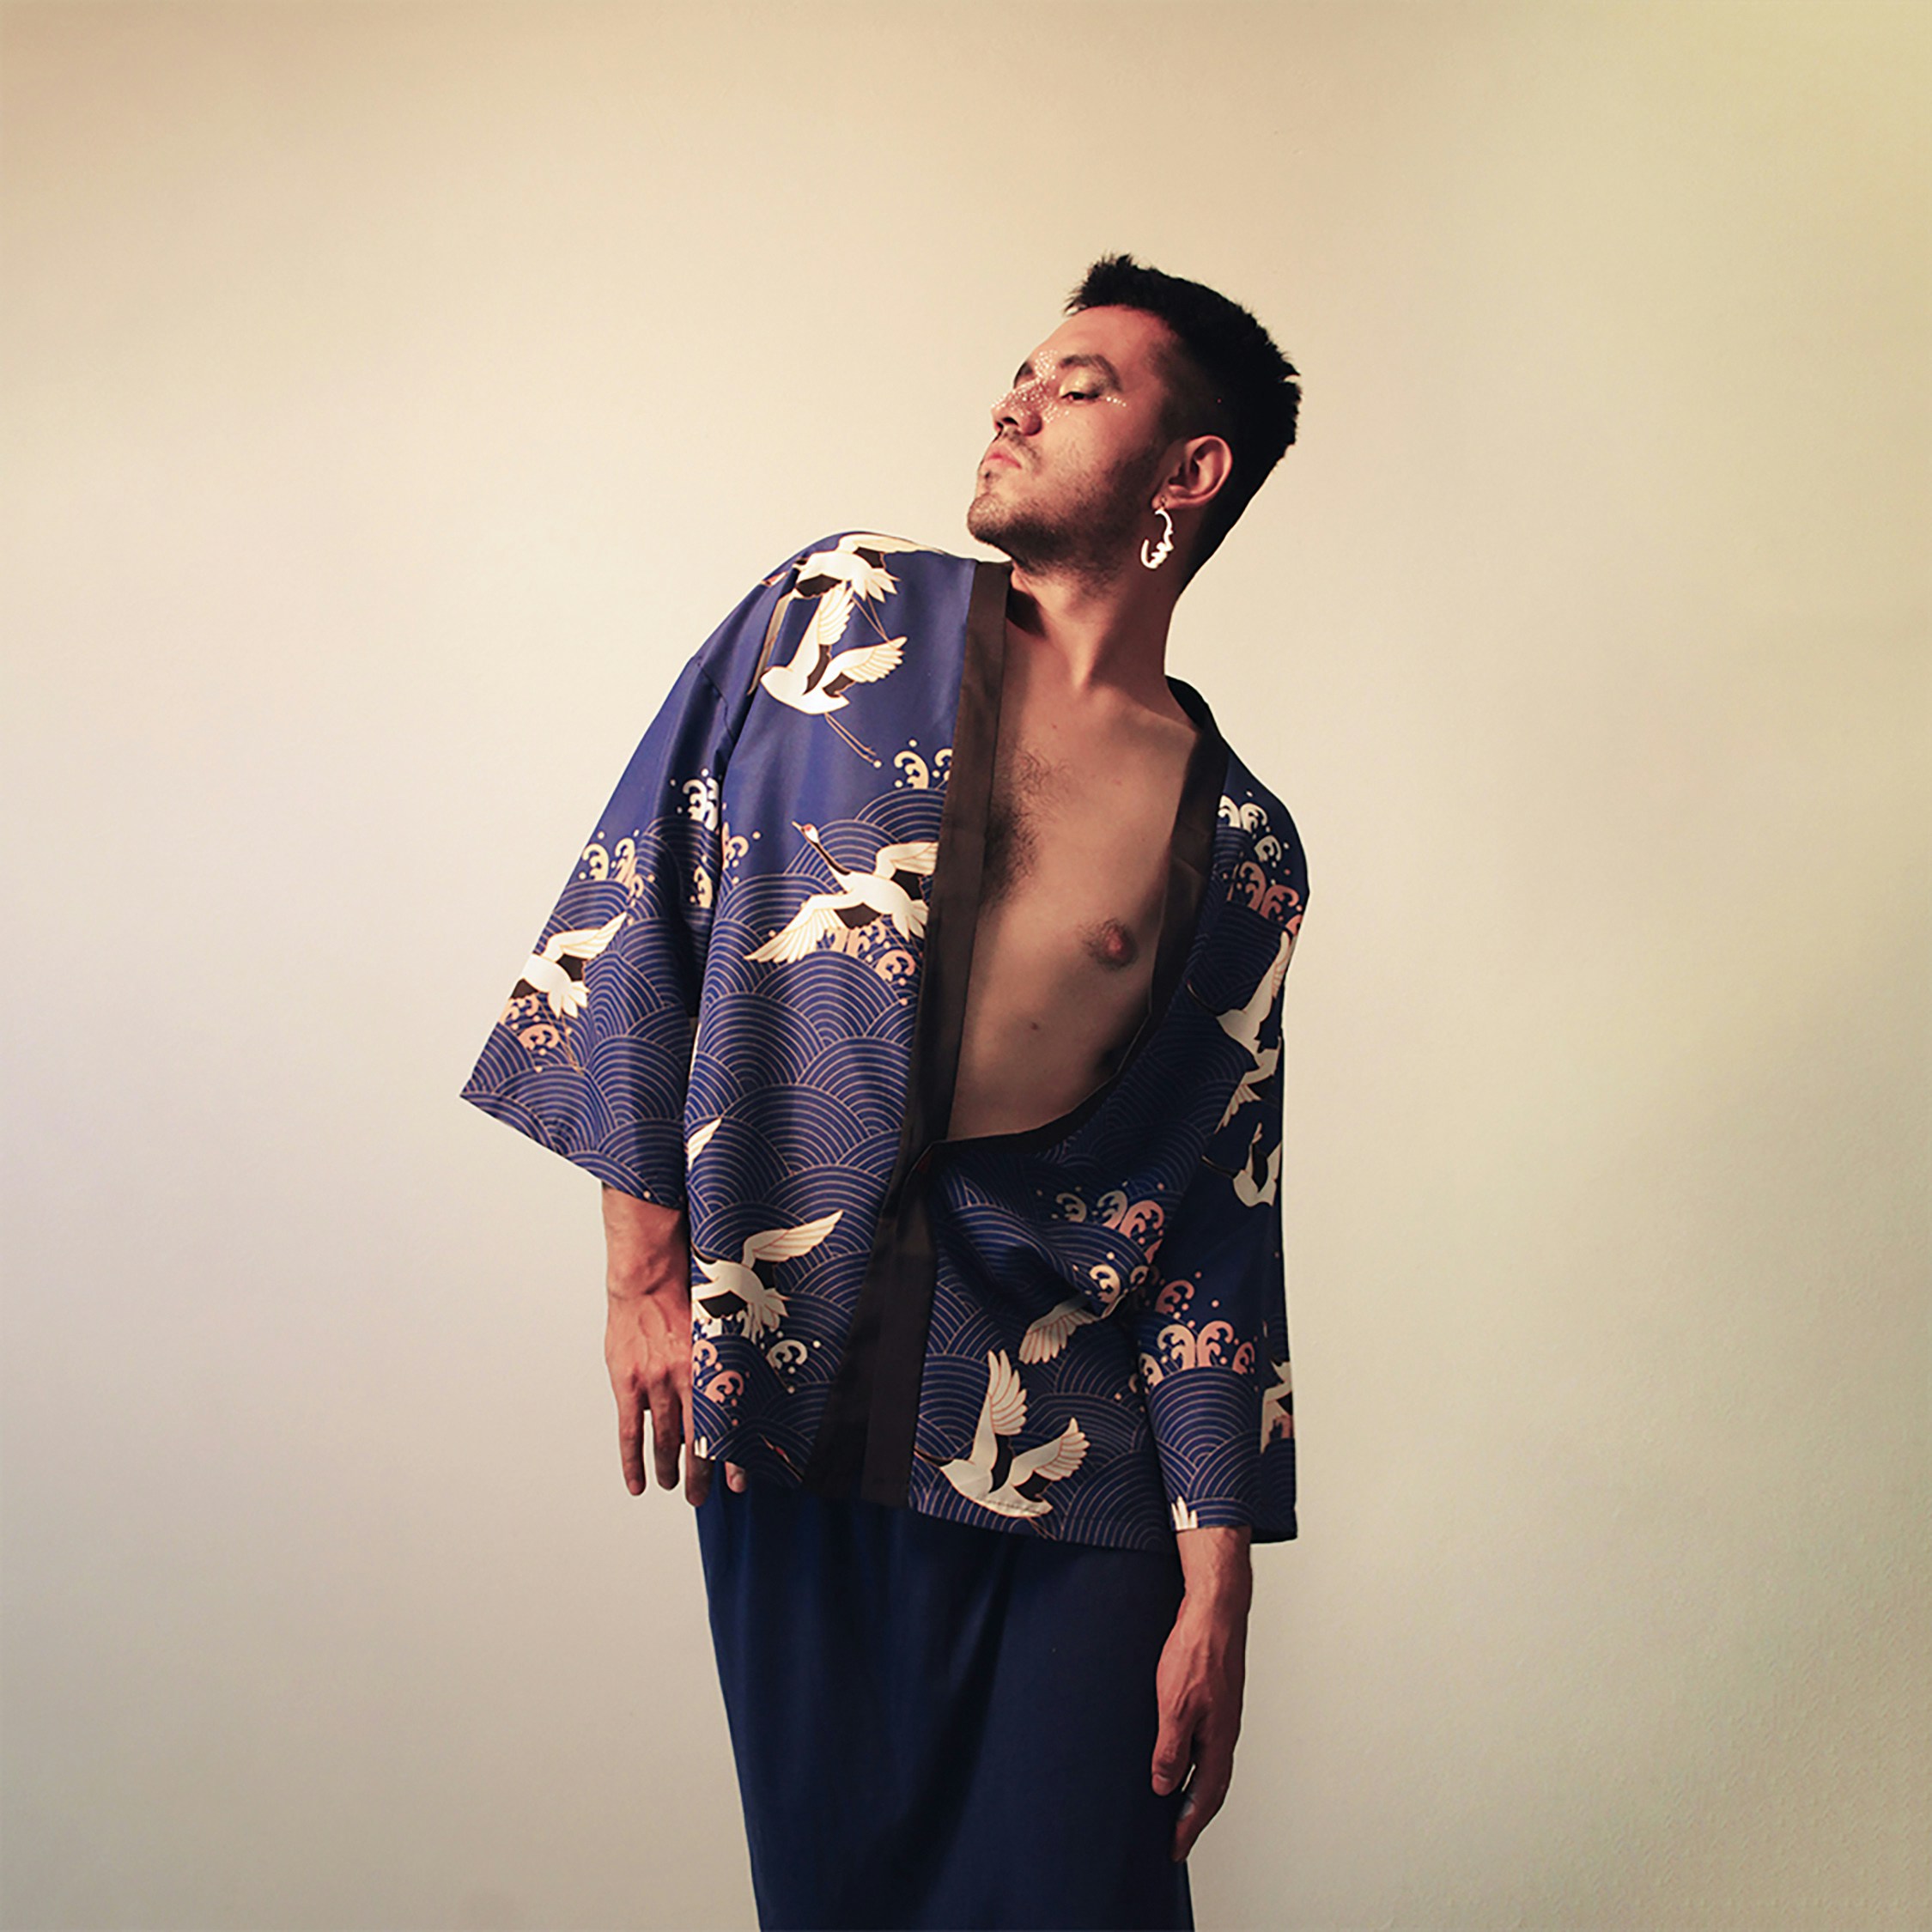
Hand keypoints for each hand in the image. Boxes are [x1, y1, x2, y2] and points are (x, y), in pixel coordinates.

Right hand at [601, 1185, 745, 1504]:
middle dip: (699, 1475)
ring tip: (673, 1487)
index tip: (739, 1484)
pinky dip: (632, 1460)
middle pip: (694, 1441)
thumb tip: (753, 1377)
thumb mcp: (721, 1326)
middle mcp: (684, 1380)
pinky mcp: (627, 1382)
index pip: (725, 1426)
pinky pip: (630, 1431)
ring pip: (663, 1440)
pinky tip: (637, 1483)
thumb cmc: (687, 1293)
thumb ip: (730, 1357)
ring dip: (669, 1469)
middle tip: (701, 1498)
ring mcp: (654, 1384)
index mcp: (712, 1368)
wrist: (647, 1277)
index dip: (732, 1458)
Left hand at [1152, 1524, 1251, 1861]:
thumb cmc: (1196, 1652)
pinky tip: (1176, 1759)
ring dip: (1192, 1791)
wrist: (1214, 1610)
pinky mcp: (1214, 1699)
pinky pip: (1204, 1744)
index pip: (1204, 1798)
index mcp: (1219, 1741)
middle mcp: (1224, 1733)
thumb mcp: (1174, 1706)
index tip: (1173, 1851)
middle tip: (1174, 1840)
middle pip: (1211, 1788)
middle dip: (1193, 1818)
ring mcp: (1221, 1716)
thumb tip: (1164, 1787)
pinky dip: (1192, 1763)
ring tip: (1172, 1809)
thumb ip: (1170, 1749)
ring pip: (1209, 1766)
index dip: (1188, 1827)